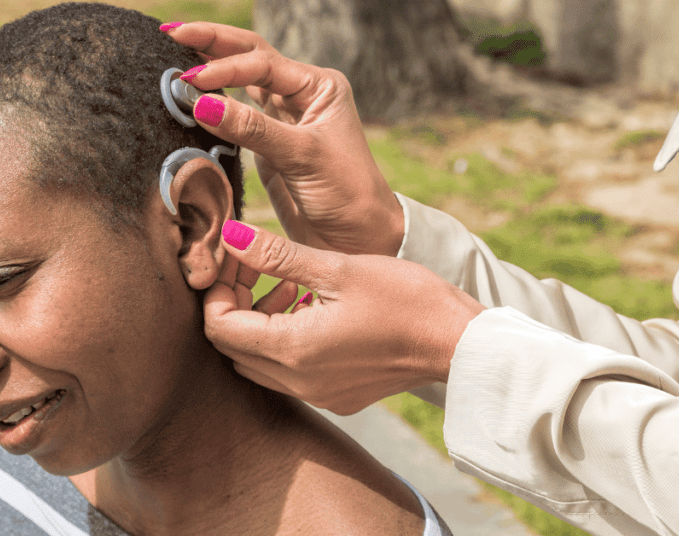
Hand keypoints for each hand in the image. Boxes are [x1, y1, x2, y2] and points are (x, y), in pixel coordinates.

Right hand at [163, 22, 403, 256]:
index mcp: (320, 87)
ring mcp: (283, 119)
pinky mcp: (267, 144)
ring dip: (210, 68)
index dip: (224, 67)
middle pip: (249, 56)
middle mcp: (301, 95)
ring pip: (240, 82)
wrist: (359, 239)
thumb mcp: (302, 156)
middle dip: (211, 42)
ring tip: (172, 51)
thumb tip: (201, 102)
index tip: (191, 80)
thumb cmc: (347, 194)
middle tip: (170, 32)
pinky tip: (189, 95)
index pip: (262, 63)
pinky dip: (212, 104)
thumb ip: (253, 129)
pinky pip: (235, 115)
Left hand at [204, 221, 485, 414]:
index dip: (218, 289)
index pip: (219, 327)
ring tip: (289, 285)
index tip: (239, 258)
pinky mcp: (336, 397)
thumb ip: (277, 255)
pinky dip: (284, 340)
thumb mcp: (339, 268)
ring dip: (259, 322)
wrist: (459, 343)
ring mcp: (317, 395)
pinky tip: (313, 309)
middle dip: (234, 303)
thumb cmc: (407, 299)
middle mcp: (297, 382)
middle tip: (257, 266)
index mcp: (293, 350)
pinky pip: (288, 373)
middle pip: (232, 347)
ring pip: (257, 362)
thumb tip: (230, 236)